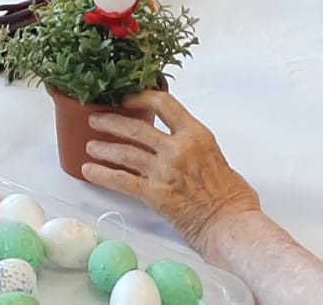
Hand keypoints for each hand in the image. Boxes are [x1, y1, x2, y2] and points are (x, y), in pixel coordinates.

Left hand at [83, 92, 262, 248]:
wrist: (230, 224)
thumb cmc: (233, 198)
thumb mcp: (217, 157)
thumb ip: (196, 148)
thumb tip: (184, 150)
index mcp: (196, 135)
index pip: (165, 104)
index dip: (142, 98)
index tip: (128, 99)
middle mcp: (178, 148)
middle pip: (137, 127)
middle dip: (112, 122)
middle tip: (97, 119)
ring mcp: (164, 170)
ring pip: (125, 152)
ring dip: (104, 148)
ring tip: (91, 145)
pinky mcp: (154, 194)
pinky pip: (122, 181)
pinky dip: (103, 174)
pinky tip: (90, 170)